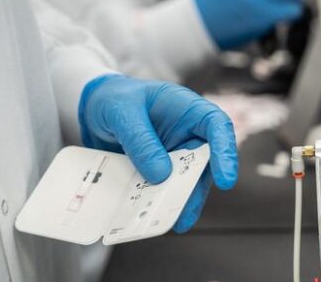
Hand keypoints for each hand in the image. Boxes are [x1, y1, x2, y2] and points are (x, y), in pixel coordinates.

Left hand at [78, 74, 236, 232]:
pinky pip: (165, 189)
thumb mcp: (122, 112)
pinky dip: (160, 203)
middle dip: (197, 188)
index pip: (217, 126)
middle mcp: (188, 134)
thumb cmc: (114, 98)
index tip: (225, 180)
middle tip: (186, 211)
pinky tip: (153, 218)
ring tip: (171, 222)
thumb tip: (160, 174)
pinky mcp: (160, 170)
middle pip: (204, 162)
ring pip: (187, 181)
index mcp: (188, 109)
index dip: (225, 152)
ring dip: (180, 201)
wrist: (94, 108)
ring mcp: (175, 154)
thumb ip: (140, 140)